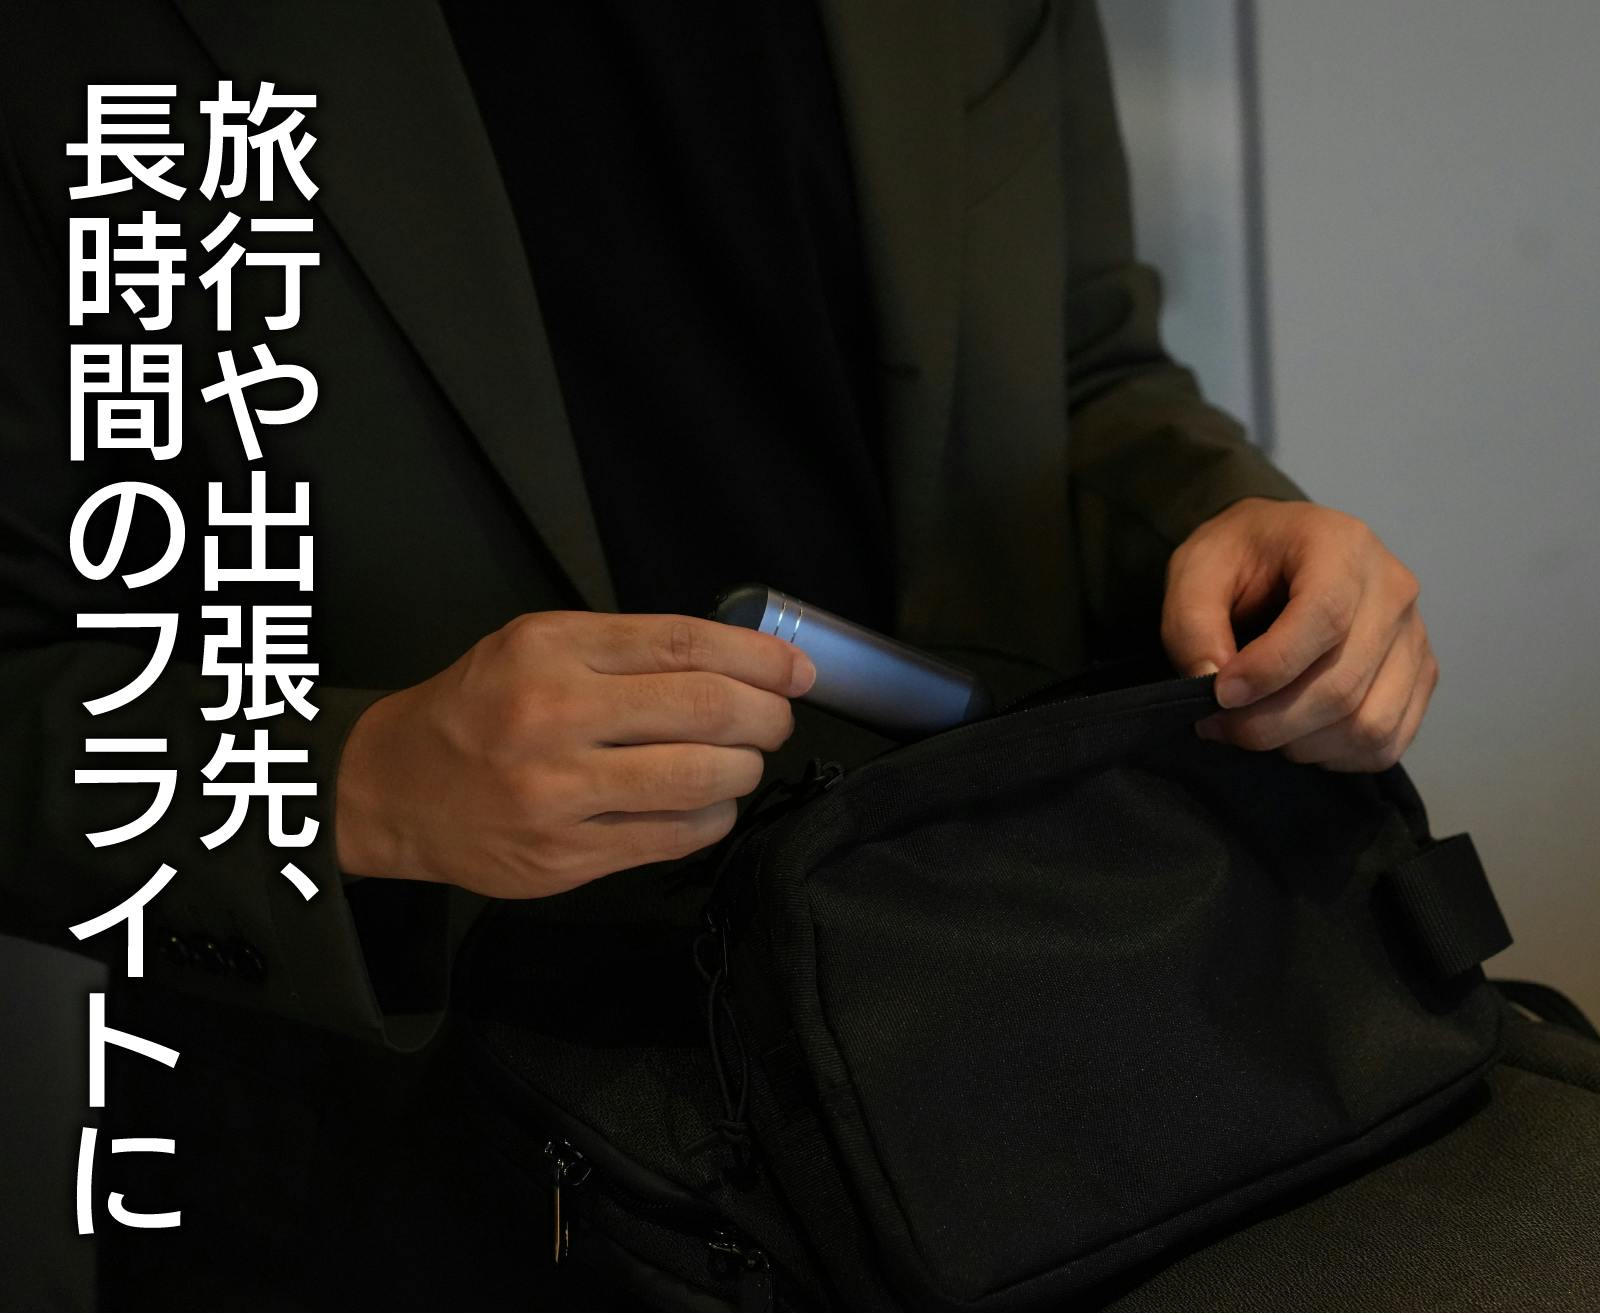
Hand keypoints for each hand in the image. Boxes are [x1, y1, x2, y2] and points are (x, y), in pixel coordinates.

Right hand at [334, 611, 812, 896]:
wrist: (394, 787)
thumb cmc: (479, 709)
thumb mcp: (536, 646)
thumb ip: (626, 649)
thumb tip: (739, 659)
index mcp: (551, 649)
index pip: (684, 644)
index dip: (759, 657)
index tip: (796, 670)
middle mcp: (554, 715)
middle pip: (706, 709)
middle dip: (765, 716)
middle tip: (777, 721)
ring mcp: (558, 792)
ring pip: (701, 778)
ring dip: (745, 770)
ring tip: (742, 762)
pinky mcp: (565, 856)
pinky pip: (675, 837)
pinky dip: (714, 817)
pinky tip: (709, 803)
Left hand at [1161, 498, 1437, 771]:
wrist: (1277, 551)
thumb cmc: (1237, 558)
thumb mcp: (1195, 570)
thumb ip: (1193, 624)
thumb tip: (1210, 682)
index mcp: (1340, 545)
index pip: (1324, 617)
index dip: (1268, 669)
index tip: (1220, 695)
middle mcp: (1392, 589)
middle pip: (1343, 683)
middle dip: (1269, 721)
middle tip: (1218, 725)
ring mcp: (1413, 636)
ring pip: (1368, 723)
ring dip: (1300, 744)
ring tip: (1254, 728)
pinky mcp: (1417, 676)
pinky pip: (1387, 741)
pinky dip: (1334, 756)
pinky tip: (1294, 737)